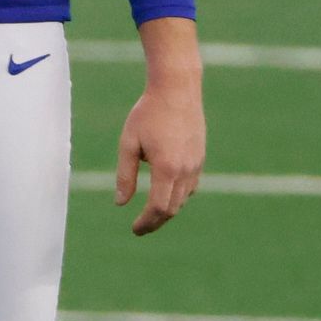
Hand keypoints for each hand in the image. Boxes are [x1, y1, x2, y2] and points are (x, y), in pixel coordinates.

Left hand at [116, 19, 204, 234]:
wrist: (177, 90)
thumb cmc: (147, 114)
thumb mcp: (128, 143)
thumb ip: (125, 175)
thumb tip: (120, 203)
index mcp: (167, 168)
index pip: (158, 208)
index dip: (146, 222)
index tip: (134, 230)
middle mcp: (186, 170)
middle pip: (172, 208)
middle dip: (156, 221)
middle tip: (140, 228)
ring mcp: (196, 164)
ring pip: (183, 198)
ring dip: (167, 209)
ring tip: (150, 214)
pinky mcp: (200, 158)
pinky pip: (190, 186)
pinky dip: (177, 195)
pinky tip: (165, 193)